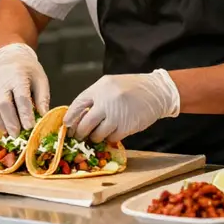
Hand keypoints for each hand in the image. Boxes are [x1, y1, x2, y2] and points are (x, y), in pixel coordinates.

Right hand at [0, 43, 49, 136]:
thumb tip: (44, 117)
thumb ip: (43, 98)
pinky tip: (2, 124)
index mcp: (18, 75)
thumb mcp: (40, 80)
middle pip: (4, 103)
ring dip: (0, 122)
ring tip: (9, 132)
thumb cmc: (27, 71)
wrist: (9, 57)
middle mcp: (1, 80)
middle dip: (11, 121)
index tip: (30, 127)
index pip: (21, 97)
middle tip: (17, 134)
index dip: (25, 113)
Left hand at [63, 70, 179, 143]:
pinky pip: (111, 138)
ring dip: (94, 137)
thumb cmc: (131, 87)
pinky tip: (111, 133)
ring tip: (96, 135)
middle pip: (85, 123)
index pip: (78, 104)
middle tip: (79, 136)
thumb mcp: (110, 85)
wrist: (156, 91)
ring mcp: (116, 115)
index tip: (66, 125)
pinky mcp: (126, 126)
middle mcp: (106, 101)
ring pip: (97, 134)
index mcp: (99, 88)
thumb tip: (79, 115)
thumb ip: (95, 97)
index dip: (70, 117)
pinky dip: (109, 138)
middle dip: (79, 132)